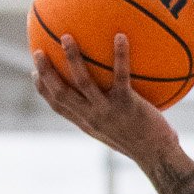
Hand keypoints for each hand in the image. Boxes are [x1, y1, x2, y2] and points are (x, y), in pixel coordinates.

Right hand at [32, 32, 175, 164]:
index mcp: (88, 123)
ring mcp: (108, 111)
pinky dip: (120, 55)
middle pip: (61, 93)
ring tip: (67, 37)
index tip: (35, 74)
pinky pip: (121, 75)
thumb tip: (109, 96)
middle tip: (38, 51)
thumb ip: (108, 114)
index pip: (59, 107)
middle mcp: (92, 117)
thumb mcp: (119, 131)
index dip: (44, 90)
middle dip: (46, 72)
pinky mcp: (127, 105)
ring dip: (73, 58)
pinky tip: (120, 36)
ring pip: (83, 82)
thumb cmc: (143, 143)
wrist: (159, 157)